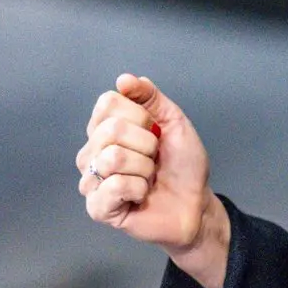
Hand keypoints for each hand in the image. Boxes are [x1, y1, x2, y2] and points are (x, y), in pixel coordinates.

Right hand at [77, 74, 229, 287]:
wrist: (195, 203)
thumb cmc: (183, 166)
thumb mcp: (173, 121)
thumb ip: (150, 97)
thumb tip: (123, 79)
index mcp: (105, 129)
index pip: (107, 103)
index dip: (140, 116)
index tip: (155, 132)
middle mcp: (92, 152)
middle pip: (110, 130)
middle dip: (146, 144)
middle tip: (154, 159)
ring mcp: (91, 180)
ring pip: (112, 158)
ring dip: (144, 168)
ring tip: (148, 178)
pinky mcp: (97, 208)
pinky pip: (113, 186)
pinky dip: (138, 189)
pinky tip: (140, 195)